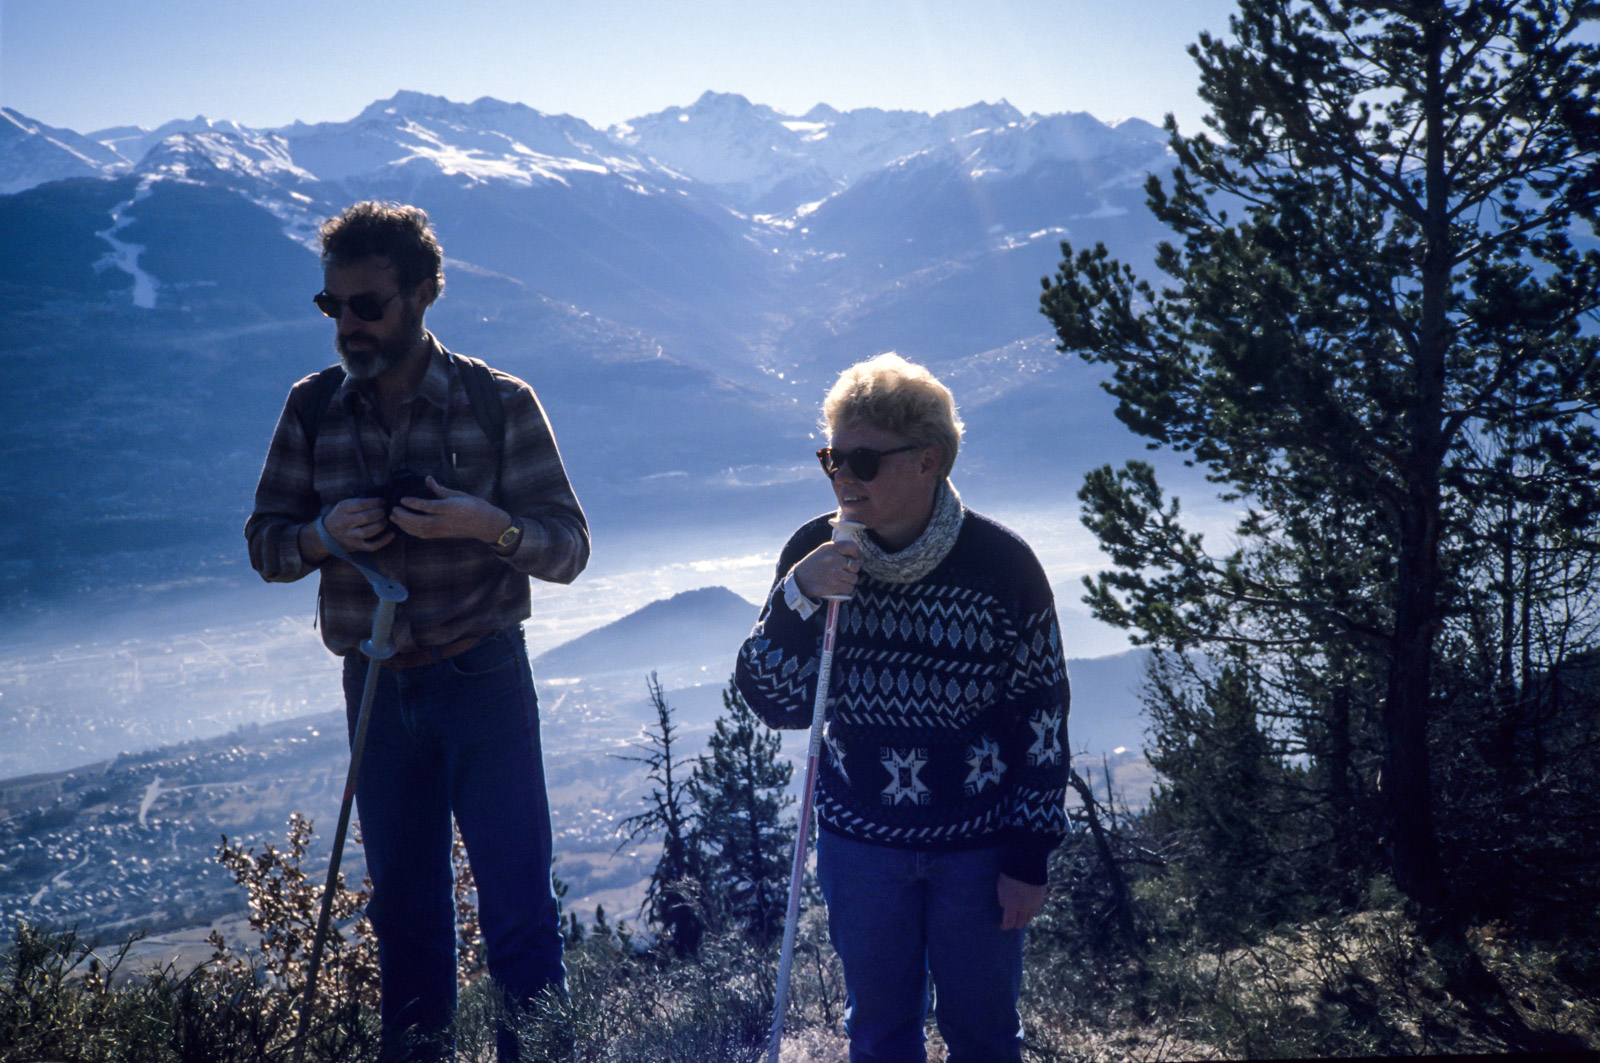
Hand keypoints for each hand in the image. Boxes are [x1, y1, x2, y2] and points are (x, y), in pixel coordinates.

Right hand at [321, 496, 394, 553]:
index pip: (361, 504)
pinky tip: (391, 535)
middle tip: (385, 511)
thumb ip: (359, 501)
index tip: (383, 501)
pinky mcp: (356, 546)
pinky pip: (371, 546)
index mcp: (343, 509)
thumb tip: (380, 500)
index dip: (375, 502)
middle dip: (379, 513)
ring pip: (368, 532)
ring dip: (381, 525)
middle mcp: (345, 522)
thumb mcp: (345, 504)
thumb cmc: (342, 515)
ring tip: (386, 520)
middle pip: (366, 518)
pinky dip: (383, 541)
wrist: (328, 532)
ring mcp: (350, 535)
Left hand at [388, 475, 509, 542]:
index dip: (413, 503)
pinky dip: (412, 531)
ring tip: (394, 517)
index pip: (427, 506)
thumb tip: (427, 479)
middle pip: (420, 521)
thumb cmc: (475, 506)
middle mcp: (445, 521)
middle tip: (393, 510)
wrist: (486, 524)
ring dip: (405, 524)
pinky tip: (404, 526)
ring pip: (420, 530)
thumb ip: (440, 489)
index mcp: (450, 508)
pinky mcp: (442, 535)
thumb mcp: (459, 494)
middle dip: (404, 516)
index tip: (402, 499)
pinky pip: (423, 535)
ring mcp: (443, 530)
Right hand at [791, 539, 863, 599]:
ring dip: (849, 581)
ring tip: (840, 580)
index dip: (856, 553)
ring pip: (854, 578)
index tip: (854, 558)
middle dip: (852, 570)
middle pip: (855, 565)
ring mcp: (835, 573)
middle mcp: (834, 559)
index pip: (852, 547)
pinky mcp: (834, 586)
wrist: (798, 581)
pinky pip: (850, 588)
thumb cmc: (812, 565)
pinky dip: (846, 589)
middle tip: (845, 572)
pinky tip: (839, 587)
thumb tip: (854, 554)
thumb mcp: (822, 551)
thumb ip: (837, 550)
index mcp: (831, 548)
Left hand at [997, 873, 1046, 930]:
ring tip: (1018, 914)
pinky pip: (1034, 910)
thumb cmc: (1010, 873)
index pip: (1009, 923)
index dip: (1005, 926)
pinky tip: (1025, 906)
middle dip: (1014, 923)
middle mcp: (1024, 907)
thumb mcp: (1001, 886)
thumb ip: (1002, 899)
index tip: (1002, 925)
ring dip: (1023, 918)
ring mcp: (1034, 903)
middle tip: (1010, 919)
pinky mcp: (1040, 898)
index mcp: (1012, 904)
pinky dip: (1029, 911)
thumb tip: (1004, 908)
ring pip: (1029, 918)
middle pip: (1020, 923)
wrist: (1028, 862)